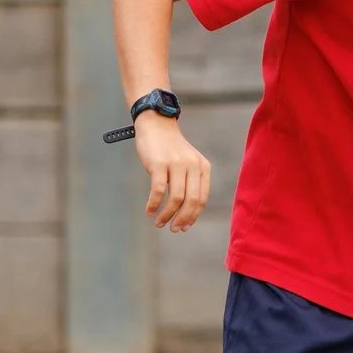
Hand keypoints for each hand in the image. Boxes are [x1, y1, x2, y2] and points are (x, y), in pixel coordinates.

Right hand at [136, 116, 211, 231]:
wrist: (156, 124)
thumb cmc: (170, 149)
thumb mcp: (187, 163)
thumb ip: (190, 183)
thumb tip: (186, 215)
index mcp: (203, 167)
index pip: (202, 199)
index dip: (193, 216)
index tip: (184, 227)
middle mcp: (193, 165)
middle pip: (191, 201)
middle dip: (182, 219)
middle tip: (173, 229)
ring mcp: (176, 164)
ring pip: (175, 198)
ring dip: (167, 215)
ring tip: (158, 223)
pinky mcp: (159, 163)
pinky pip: (159, 190)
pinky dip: (154, 204)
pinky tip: (149, 211)